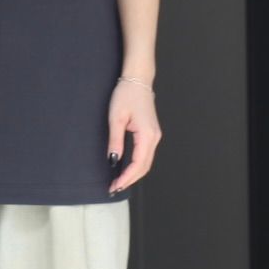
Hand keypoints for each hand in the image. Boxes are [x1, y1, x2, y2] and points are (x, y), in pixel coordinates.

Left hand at [107, 78, 161, 193]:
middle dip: (130, 179)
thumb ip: (115, 141)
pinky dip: (137, 165)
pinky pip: (146, 154)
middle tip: (114, 188)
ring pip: (146, 162)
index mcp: (147, 135)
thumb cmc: (126, 95)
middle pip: (144, 167)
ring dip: (134, 174)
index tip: (114, 186)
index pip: (138, 164)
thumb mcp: (116, 118)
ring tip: (119, 181)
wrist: (137, 80)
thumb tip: (113, 161)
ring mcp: (155, 135)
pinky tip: (127, 168)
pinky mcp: (152, 133)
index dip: (127, 178)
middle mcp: (154, 138)